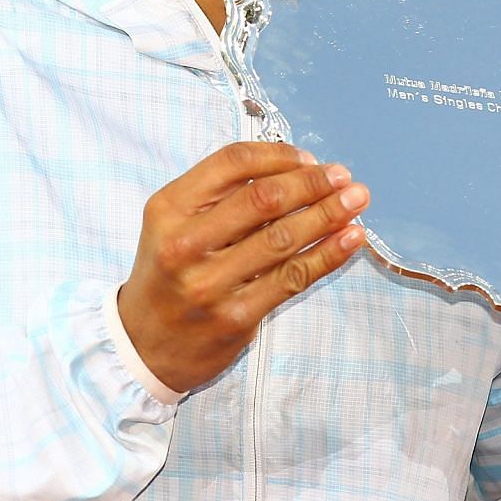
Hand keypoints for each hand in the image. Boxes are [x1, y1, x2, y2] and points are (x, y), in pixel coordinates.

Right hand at [117, 142, 368, 393]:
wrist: (144, 344)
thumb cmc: (168, 273)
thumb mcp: (173, 222)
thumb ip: (220, 195)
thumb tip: (293, 169)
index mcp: (169, 208)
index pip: (232, 164)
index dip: (279, 155)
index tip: (309, 158)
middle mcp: (185, 243)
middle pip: (262, 199)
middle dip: (312, 183)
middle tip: (343, 177)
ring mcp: (210, 283)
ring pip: (283, 238)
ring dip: (328, 214)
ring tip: (356, 201)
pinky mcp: (236, 317)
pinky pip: (292, 278)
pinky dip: (328, 255)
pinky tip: (350, 239)